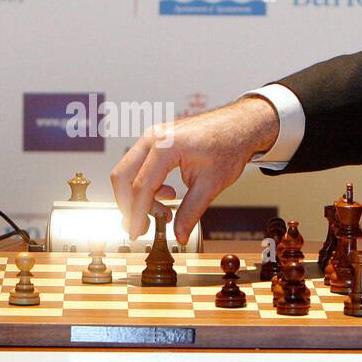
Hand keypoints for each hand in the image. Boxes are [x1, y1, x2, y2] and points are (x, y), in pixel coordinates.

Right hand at [110, 96, 279, 245]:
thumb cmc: (229, 145)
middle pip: (122, 176)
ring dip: (139, 196)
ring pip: (128, 171)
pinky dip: (146, 185)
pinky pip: (139, 166)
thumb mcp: (210, 185)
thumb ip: (190, 212)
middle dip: (129, 205)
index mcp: (165, 147)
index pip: (141, 186)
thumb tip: (179, 235)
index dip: (137, 214)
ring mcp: (152, 137)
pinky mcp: (155, 141)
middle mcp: (153, 138)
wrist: (240, 125)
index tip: (136, 233)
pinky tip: (168, 194)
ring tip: (165, 211)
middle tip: (144, 226)